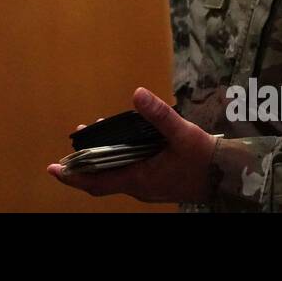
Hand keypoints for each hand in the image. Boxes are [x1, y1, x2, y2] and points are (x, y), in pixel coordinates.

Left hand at [47, 87, 217, 203]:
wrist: (228, 177)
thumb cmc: (205, 159)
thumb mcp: (181, 133)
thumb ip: (158, 114)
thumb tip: (137, 93)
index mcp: (139, 179)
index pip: (97, 181)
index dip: (73, 176)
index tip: (53, 168)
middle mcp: (139, 187)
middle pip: (101, 179)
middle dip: (84, 164)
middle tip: (73, 146)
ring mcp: (147, 187)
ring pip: (115, 176)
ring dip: (101, 160)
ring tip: (94, 138)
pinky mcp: (156, 182)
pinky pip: (128, 173)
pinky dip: (117, 160)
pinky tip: (121, 143)